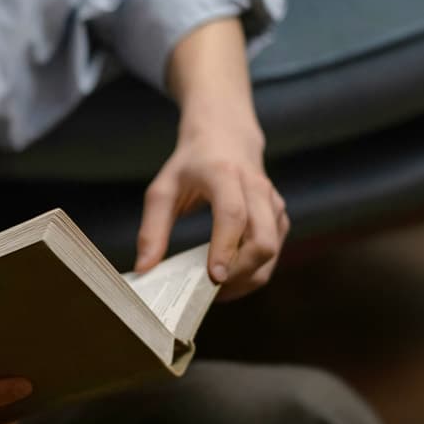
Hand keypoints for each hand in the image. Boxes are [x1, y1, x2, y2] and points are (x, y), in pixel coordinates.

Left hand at [134, 113, 287, 300]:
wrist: (225, 135)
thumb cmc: (190, 164)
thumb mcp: (163, 189)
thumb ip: (152, 229)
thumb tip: (144, 269)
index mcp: (224, 175)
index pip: (232, 215)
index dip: (225, 248)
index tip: (212, 277)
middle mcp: (255, 188)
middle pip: (263, 240)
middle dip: (240, 272)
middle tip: (209, 288)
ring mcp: (272, 203)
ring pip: (272, 251)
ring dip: (247, 277)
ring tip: (215, 288)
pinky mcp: (279, 216)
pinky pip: (274, 252)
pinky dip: (254, 271)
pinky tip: (229, 276)